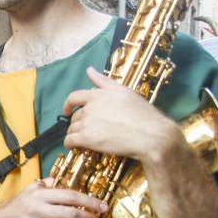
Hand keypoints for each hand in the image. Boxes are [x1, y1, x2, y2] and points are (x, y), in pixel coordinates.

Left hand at [62, 67, 182, 163]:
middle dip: (78, 122)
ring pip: (71, 129)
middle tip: (87, 129)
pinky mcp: (87, 139)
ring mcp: (87, 123)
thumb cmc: (141, 113)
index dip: (67, 105)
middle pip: (75, 116)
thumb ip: (104, 81)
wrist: (150, 134)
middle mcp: (89, 108)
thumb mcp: (124, 92)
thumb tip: (89, 70)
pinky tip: (74, 146)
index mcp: (97, 95)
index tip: (66, 110)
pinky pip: (69, 141)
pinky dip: (69, 144)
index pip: (73, 97)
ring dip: (75, 133)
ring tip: (84, 139)